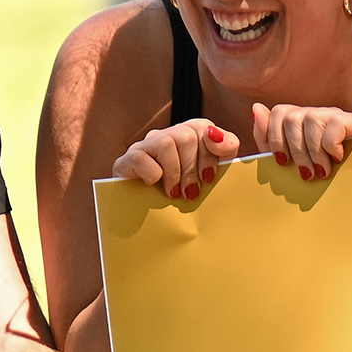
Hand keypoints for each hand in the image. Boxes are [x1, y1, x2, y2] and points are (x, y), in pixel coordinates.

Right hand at [113, 117, 240, 199]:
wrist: (152, 223)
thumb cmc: (187, 197)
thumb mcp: (212, 175)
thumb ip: (224, 151)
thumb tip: (216, 136)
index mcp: (189, 136)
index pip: (204, 128)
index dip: (210, 152)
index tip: (209, 177)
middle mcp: (167, 136)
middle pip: (186, 135)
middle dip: (192, 168)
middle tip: (191, 192)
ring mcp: (146, 146)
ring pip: (165, 142)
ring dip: (174, 173)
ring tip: (174, 193)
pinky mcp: (127, 160)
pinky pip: (141, 156)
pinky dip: (151, 174)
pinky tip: (154, 186)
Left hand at [252, 104, 351, 180]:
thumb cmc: (325, 179)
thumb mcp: (291, 164)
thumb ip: (270, 139)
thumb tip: (256, 108)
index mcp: (302, 123)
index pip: (279, 112)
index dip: (274, 137)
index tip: (281, 162)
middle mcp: (319, 115)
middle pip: (291, 116)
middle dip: (295, 150)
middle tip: (306, 174)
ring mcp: (338, 117)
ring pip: (311, 119)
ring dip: (313, 152)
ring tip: (322, 172)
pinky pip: (334, 124)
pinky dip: (331, 145)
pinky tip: (338, 159)